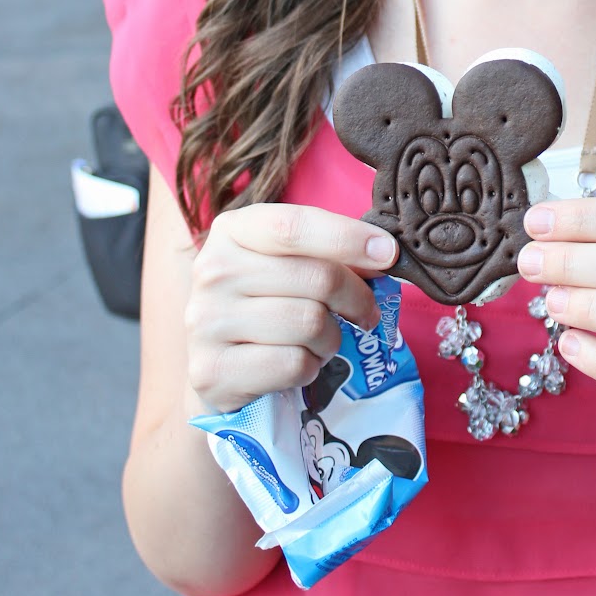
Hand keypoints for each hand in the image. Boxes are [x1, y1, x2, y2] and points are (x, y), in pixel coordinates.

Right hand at [185, 203, 396, 414]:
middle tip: (366, 312)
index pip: (295, 226)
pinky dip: (310, 367)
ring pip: (310, 324)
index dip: (348, 238)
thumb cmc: (263, 303)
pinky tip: (297, 362)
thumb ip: (328, 253)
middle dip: (356, 298)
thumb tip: (383, 255)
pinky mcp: (213, 370)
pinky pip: (293, 364)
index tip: (388, 253)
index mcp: (232, 231)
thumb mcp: (287, 263)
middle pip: (316, 278)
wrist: (216, 365)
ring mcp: (207, 321)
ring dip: (331, 338)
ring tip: (321, 339)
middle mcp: (212, 270)